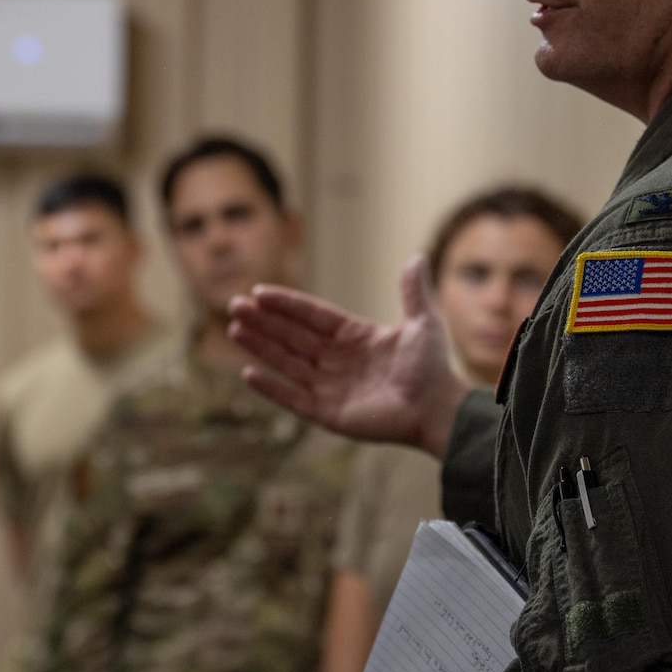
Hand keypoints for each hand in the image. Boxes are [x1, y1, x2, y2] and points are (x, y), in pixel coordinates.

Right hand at [228, 257, 468, 457]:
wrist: (438, 408)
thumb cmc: (433, 368)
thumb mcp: (423, 323)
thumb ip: (413, 292)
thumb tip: (417, 257)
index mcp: (355, 337)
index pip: (312, 316)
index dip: (287, 304)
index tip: (259, 292)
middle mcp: (337, 360)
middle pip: (292, 336)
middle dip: (263, 321)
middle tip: (234, 305)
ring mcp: (330, 387)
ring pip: (286, 362)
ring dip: (260, 346)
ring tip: (233, 329)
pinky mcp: (328, 414)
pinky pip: (292, 398)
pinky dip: (271, 388)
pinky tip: (248, 372)